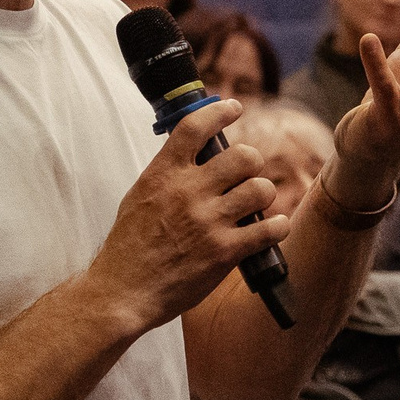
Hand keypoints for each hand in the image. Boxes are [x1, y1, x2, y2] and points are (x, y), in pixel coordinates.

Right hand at [81, 98, 289, 337]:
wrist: (122, 291)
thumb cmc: (128, 247)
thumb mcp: (139, 196)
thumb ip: (167, 174)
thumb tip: (193, 154)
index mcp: (163, 174)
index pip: (196, 127)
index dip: (220, 111)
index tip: (234, 108)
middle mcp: (188, 192)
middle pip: (242, 156)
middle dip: (250, 164)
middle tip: (244, 177)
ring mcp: (208, 221)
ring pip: (260, 189)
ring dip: (263, 195)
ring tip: (255, 205)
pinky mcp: (224, 252)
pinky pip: (269, 228)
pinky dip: (276, 226)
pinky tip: (272, 227)